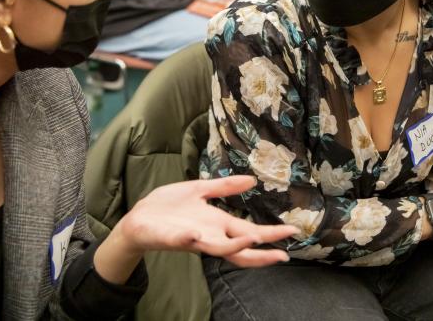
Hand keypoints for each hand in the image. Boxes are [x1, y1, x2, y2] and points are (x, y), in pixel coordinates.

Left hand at [117, 176, 296, 266]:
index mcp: (217, 224)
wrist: (139, 218)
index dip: (270, 233)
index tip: (293, 231)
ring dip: (235, 245)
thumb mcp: (199, 190)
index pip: (250, 232)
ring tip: (253, 238)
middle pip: (241, 248)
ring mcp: (192, 238)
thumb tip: (252, 180)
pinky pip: (183, 241)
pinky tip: (197, 236)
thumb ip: (224, 187)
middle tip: (283, 253)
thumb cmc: (168, 207)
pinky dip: (190, 240)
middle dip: (262, 251)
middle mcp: (210, 235)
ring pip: (218, 249)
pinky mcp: (171, 238)